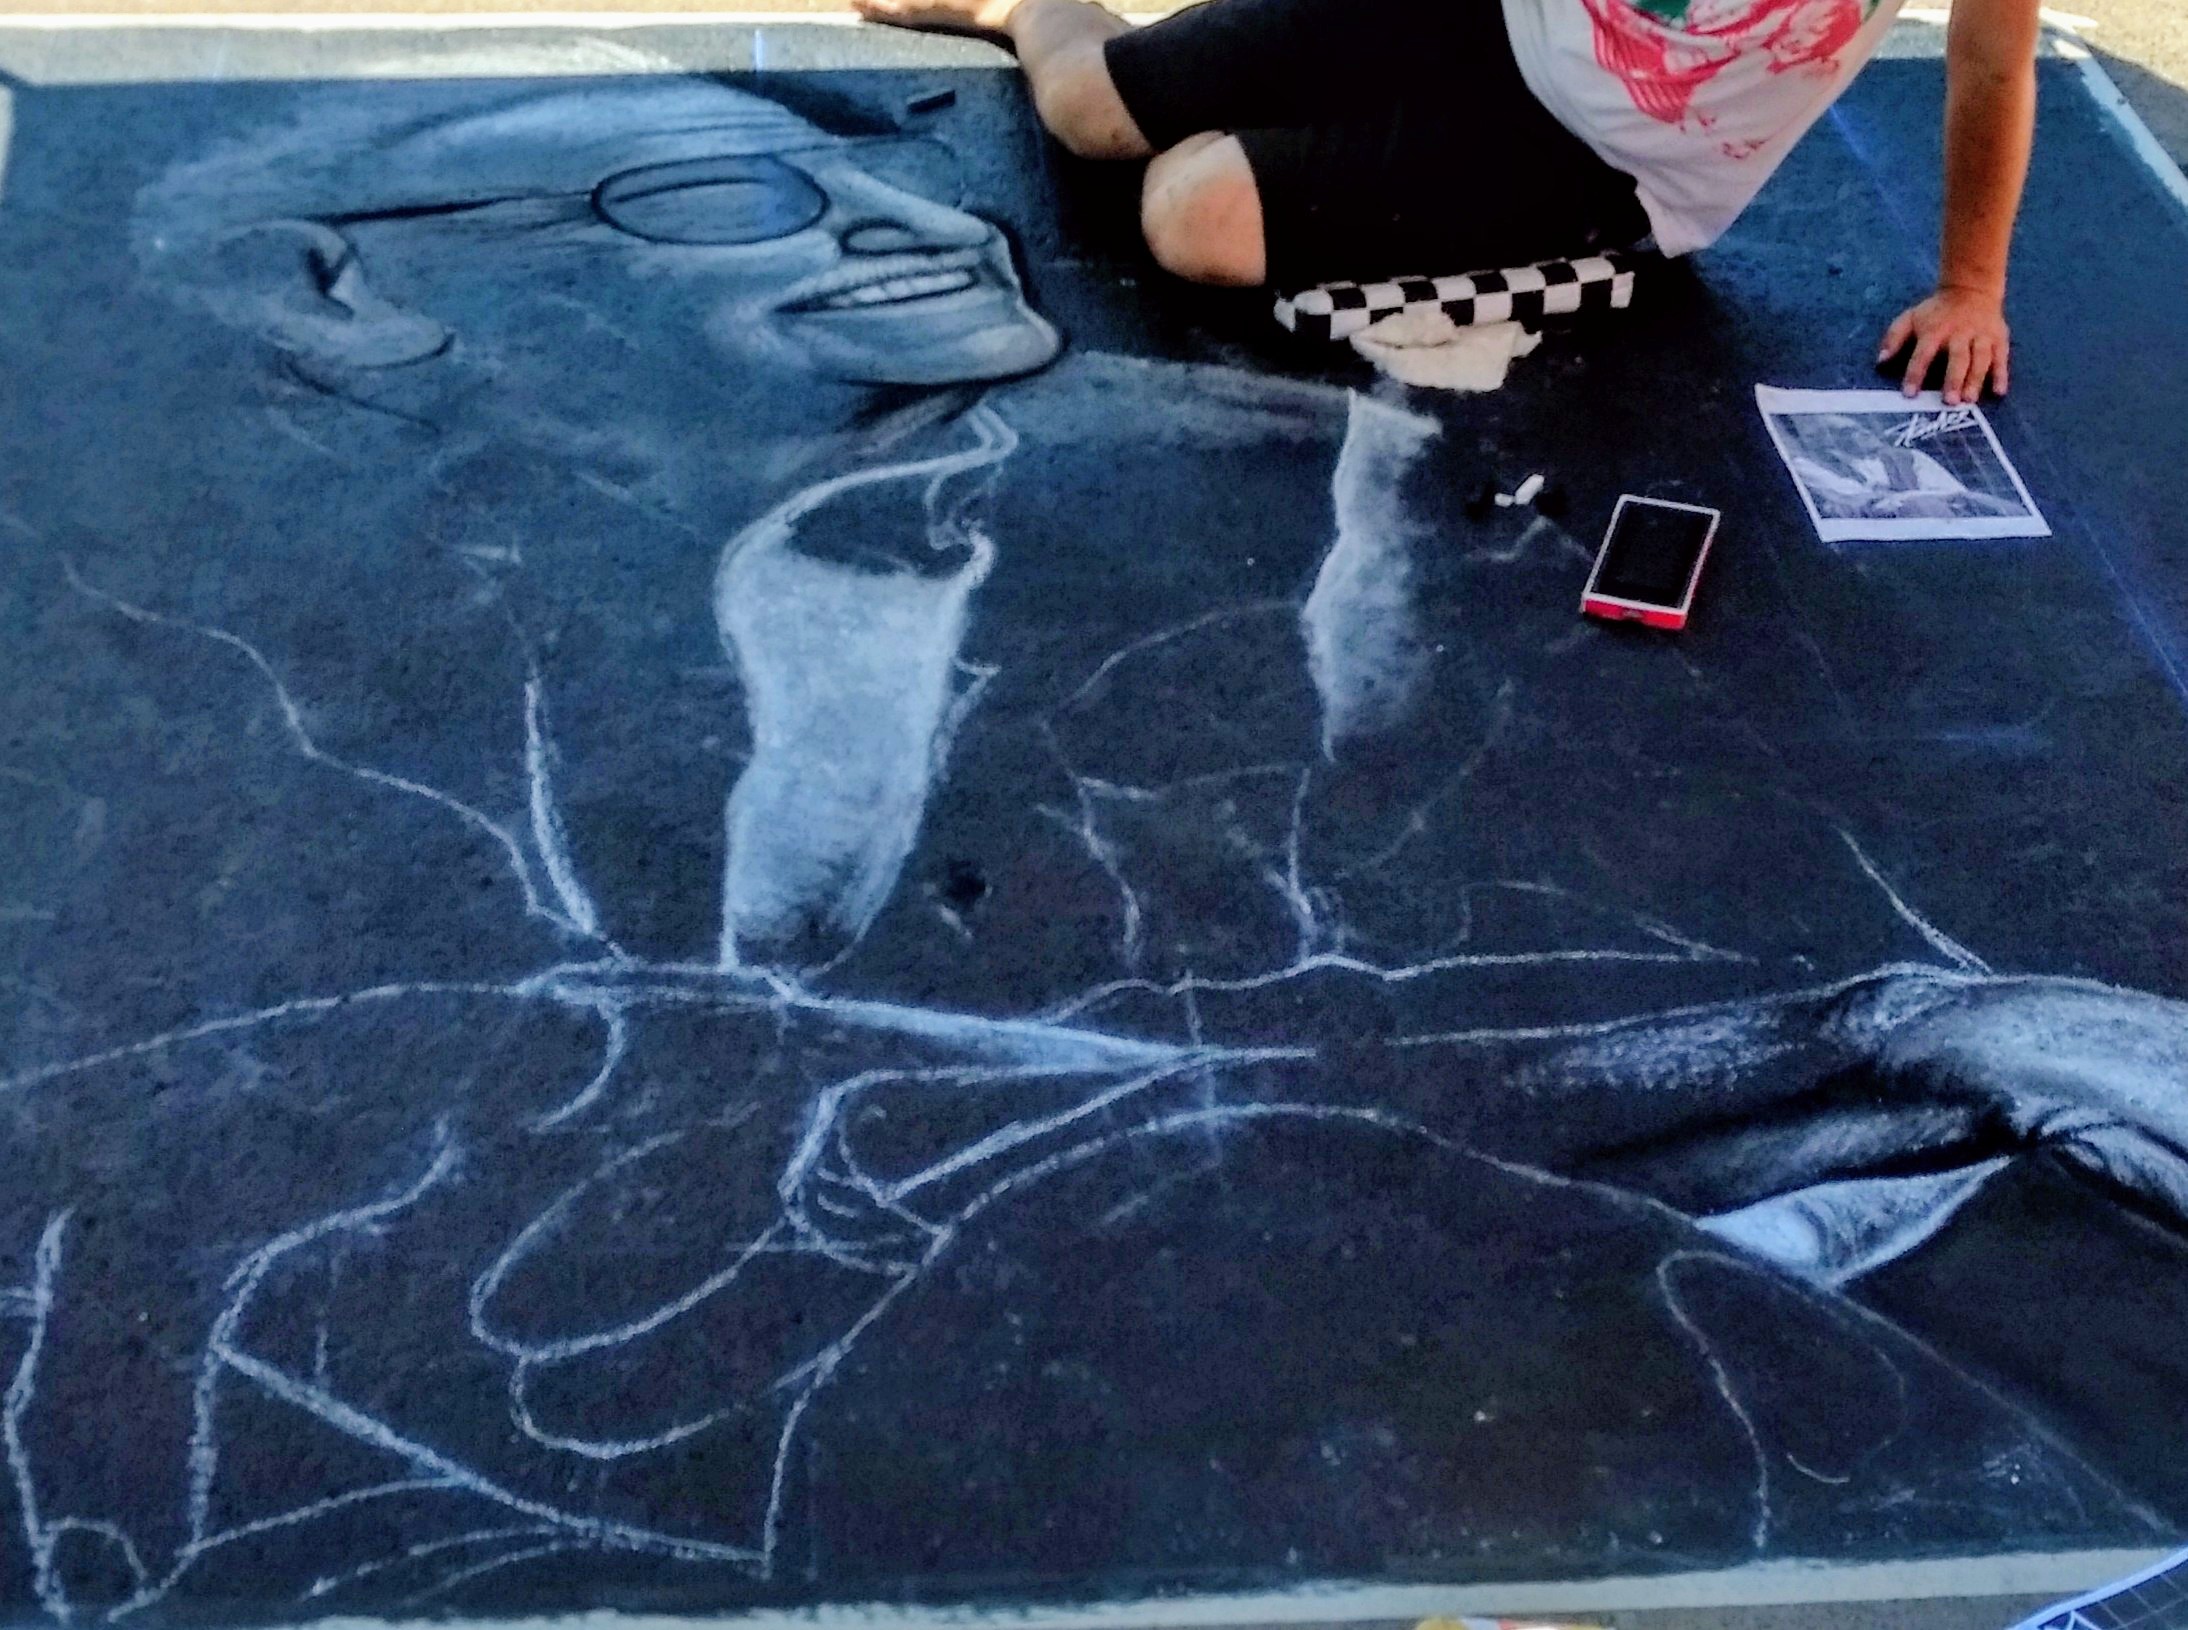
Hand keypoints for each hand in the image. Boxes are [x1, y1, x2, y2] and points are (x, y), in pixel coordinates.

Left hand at [1878, 284, 2010, 404]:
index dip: (1915, 374)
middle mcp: (1960, 333)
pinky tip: (1999, 391)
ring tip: (1970, 399)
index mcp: (1935, 330)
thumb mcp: (1911, 317)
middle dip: (1953, 379)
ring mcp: (1981, 335)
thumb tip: (1880, 361)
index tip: (1909, 394)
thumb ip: (1894, 338)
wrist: (1972, 289)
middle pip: (1957, 358)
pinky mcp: (1999, 337)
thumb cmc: (1936, 312)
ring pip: (1980, 358)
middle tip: (1949, 401)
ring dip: (1976, 379)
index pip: (1923, 354)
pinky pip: (2002, 357)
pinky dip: (2001, 374)